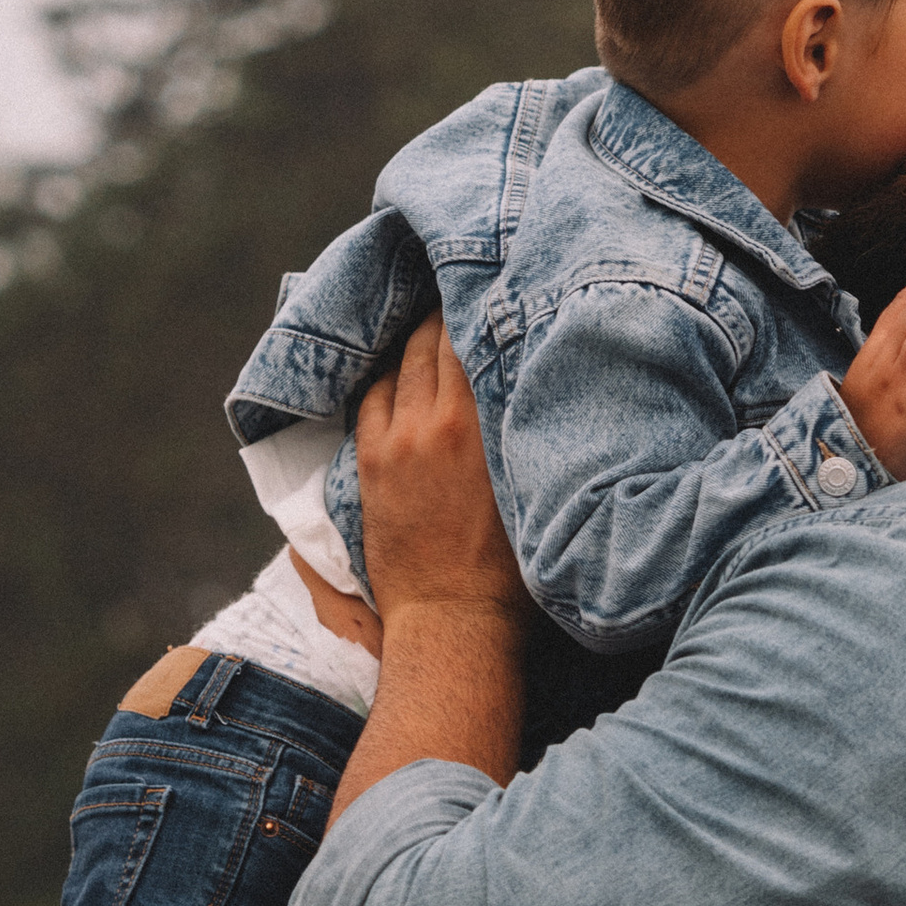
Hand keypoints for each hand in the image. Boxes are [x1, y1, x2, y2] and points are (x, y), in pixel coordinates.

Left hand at [352, 317, 532, 627]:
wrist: (455, 618)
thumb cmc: (512, 566)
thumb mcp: (534, 484)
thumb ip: (524, 428)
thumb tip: (528, 380)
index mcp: (483, 424)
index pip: (472, 338)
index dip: (476, 305)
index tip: (486, 286)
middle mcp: (437, 420)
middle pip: (433, 338)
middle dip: (444, 310)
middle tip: (456, 291)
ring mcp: (398, 439)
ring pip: (400, 362)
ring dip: (412, 338)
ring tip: (426, 322)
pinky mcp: (372, 461)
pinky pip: (372, 397)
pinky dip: (385, 376)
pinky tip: (395, 369)